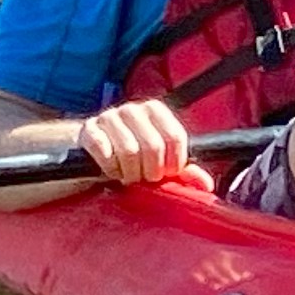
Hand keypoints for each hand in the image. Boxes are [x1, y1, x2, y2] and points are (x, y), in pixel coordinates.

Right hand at [76, 99, 196, 186]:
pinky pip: (105, 152)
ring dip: (130, 173)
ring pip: (129, 151)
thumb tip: (206, 185)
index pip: (175, 137)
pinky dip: (110, 169)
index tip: (165, 174)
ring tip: (128, 176)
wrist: (91, 153)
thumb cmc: (132, 159)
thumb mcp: (161, 164)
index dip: (173, 163)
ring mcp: (109, 117)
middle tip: (144, 179)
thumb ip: (185, 173)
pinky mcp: (88, 130)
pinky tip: (111, 171)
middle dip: (150, 172)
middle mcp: (134, 110)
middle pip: (153, 146)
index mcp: (156, 111)